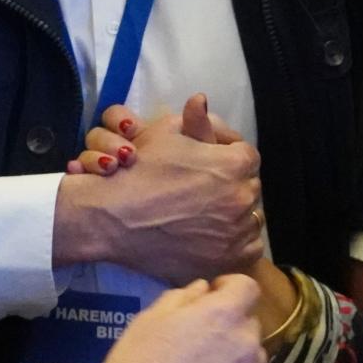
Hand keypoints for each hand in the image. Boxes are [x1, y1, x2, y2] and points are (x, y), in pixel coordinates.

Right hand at [51, 275, 266, 362]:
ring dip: (235, 359)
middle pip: (249, 324)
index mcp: (223, 314)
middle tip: (199, 344)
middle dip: (229, 326)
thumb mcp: (149, 320)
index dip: (230, 288)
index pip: (248, 287)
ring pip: (252, 358)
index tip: (214, 297)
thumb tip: (205, 290)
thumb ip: (183, 297)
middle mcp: (247, 344)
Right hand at [54, 95, 265, 282]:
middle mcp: (243, 197)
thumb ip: (195, 120)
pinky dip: (235, 243)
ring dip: (235, 214)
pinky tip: (212, 237)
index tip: (210, 162)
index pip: (246, 155)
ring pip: (250, 219)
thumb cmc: (138, 170)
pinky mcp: (227, 261)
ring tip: (207, 215)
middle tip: (205, 190)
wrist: (113, 219)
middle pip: (249, 187)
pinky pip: (247, 249)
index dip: (228, 156)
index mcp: (235, 163)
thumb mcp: (165, 133)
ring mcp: (237, 233)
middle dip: (233, 185)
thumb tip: (203, 101)